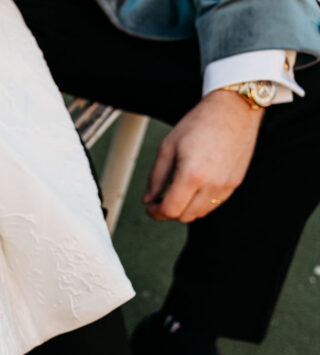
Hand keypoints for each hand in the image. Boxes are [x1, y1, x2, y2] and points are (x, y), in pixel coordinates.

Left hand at [143, 89, 263, 222]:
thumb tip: (148, 198)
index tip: (150, 208)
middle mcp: (212, 184)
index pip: (171, 209)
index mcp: (192, 175)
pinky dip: (200, 203)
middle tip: (160, 201)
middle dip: (169, 211)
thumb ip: (156, 177)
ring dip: (185, 209)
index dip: (156, 212)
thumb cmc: (201, 122)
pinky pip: (214, 204)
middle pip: (185, 216)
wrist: (234, 109)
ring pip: (200, 213)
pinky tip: (193, 189)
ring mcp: (227, 185)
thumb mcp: (168, 147)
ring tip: (176, 194)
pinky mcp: (236, 182)